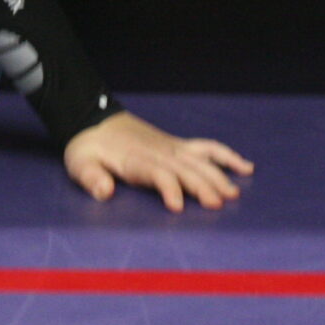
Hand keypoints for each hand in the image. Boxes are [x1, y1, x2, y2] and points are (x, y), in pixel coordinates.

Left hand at [63, 111, 251, 211]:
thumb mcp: (79, 164)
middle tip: (217, 204)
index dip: (168, 188)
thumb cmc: (87, 148)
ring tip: (232, 194)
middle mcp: (158, 152)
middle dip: (201, 186)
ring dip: (217, 175)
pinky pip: (207, 149)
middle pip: (184, 169)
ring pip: (200, 160)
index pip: (156, 173)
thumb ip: (91, 178)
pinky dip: (227, 156)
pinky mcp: (178, 146)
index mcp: (135, 159)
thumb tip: (104, 191)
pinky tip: (246, 168)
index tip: (177, 206)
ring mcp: (171, 147)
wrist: (93, 119)